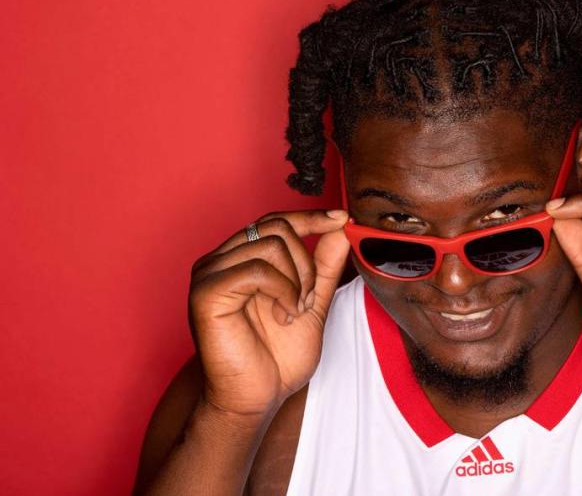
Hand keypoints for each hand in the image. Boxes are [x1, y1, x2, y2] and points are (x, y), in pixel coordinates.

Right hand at [187, 210, 349, 417]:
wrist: (255, 398)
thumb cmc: (276, 358)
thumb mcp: (312, 302)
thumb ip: (324, 266)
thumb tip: (339, 228)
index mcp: (241, 260)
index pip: (276, 221)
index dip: (310, 216)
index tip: (341, 218)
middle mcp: (221, 260)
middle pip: (277, 227)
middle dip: (307, 263)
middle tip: (307, 300)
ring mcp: (210, 273)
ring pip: (270, 244)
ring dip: (296, 280)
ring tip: (293, 312)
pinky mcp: (206, 291)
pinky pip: (255, 268)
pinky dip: (282, 290)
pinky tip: (283, 314)